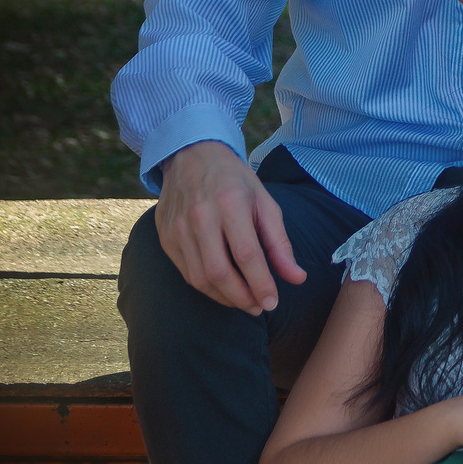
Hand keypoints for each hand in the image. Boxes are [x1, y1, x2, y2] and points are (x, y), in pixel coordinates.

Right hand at [156, 140, 306, 314]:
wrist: (191, 156)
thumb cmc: (234, 180)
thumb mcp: (264, 202)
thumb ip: (280, 242)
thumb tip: (297, 278)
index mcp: (230, 203)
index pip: (247, 254)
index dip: (261, 284)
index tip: (273, 302)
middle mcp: (200, 216)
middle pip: (220, 272)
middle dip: (242, 297)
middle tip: (259, 308)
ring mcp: (178, 228)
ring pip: (200, 278)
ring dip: (224, 298)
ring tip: (244, 301)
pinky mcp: (165, 237)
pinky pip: (186, 273)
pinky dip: (206, 288)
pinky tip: (223, 290)